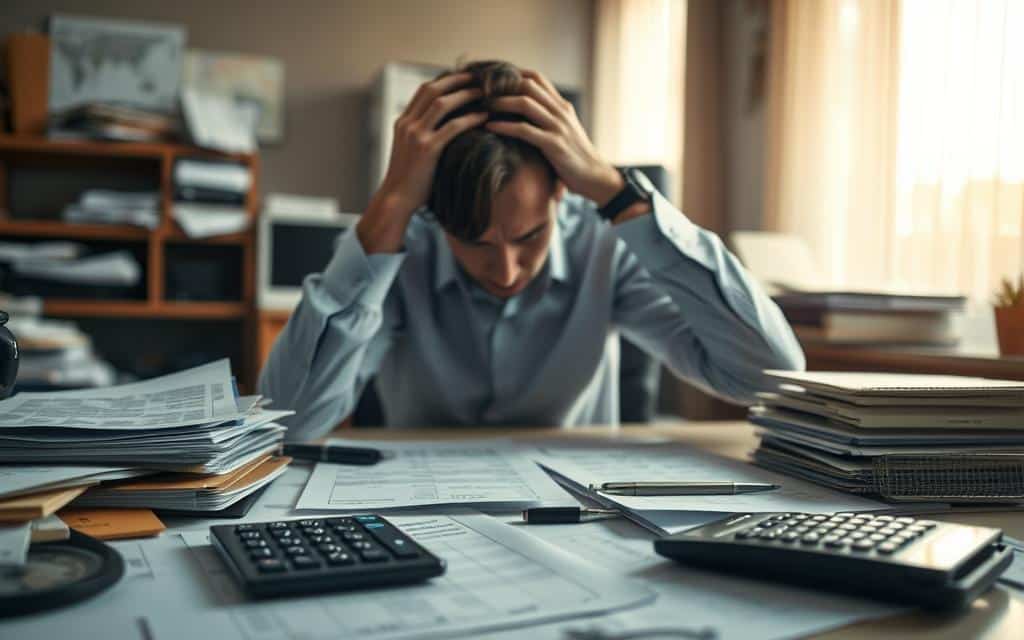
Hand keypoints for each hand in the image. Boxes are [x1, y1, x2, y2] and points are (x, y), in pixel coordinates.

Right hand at [359, 72, 487, 252]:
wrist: (396, 201)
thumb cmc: (409, 181)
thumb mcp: (412, 152)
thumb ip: (424, 136)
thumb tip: (447, 128)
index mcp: (402, 122)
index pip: (424, 90)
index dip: (446, 80)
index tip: (466, 78)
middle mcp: (407, 124)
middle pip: (433, 89)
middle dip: (457, 80)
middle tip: (479, 76)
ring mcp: (415, 135)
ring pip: (442, 103)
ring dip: (465, 94)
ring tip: (485, 92)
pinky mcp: (427, 149)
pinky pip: (452, 126)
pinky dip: (470, 118)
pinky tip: (485, 117)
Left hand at [484, 70, 624, 208]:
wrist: (594, 176)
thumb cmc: (575, 157)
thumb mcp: (564, 131)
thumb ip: (548, 118)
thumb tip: (523, 113)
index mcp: (562, 106)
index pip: (536, 78)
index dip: (513, 74)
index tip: (493, 81)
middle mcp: (560, 112)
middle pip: (528, 85)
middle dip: (502, 86)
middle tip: (482, 93)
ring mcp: (558, 127)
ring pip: (525, 104)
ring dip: (500, 103)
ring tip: (482, 107)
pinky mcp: (554, 145)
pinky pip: (524, 130)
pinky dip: (504, 127)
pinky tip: (489, 127)